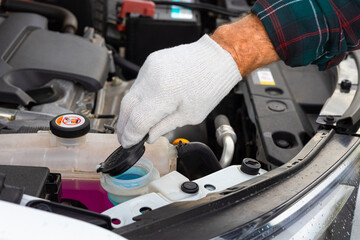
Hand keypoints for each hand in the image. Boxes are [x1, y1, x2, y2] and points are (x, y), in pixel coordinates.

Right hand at [117, 35, 241, 147]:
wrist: (216, 58)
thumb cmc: (210, 86)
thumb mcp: (191, 115)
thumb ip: (165, 126)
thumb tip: (149, 136)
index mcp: (164, 95)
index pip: (137, 121)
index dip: (130, 136)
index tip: (129, 143)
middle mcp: (152, 79)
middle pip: (126, 107)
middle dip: (124, 125)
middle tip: (126, 137)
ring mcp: (149, 68)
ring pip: (130, 94)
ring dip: (130, 111)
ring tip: (135, 124)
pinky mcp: (150, 61)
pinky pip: (138, 83)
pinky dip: (138, 97)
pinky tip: (144, 105)